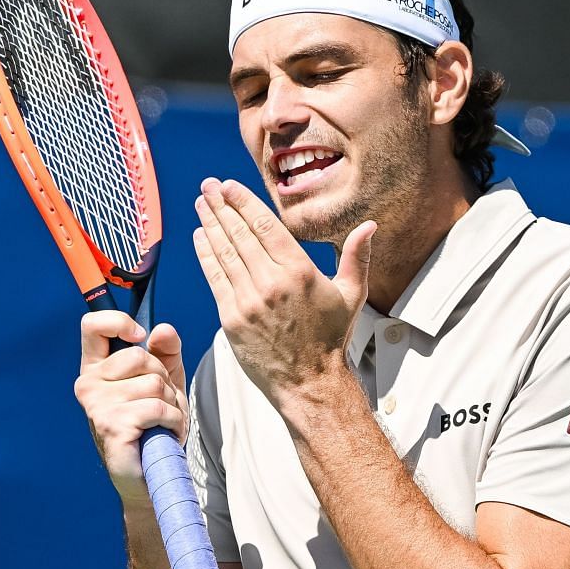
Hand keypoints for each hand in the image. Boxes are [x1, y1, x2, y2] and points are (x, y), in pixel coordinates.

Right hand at [74, 310, 187, 503]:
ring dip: (172, 404)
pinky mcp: (112, 426)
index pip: (93, 325)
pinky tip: (165, 433)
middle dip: (164, 379)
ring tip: (163, 421)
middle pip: (140, 356)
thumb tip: (162, 330)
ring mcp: (97, 406)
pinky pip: (158, 408)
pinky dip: (173, 421)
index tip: (139, 336)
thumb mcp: (165, 380)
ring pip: (154, 383)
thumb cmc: (153, 425)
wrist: (150, 473)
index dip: (119, 322)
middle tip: (161, 403)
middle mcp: (89, 384)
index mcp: (96, 367)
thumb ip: (166, 352)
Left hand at [190, 177, 375, 409]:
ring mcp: (248, 300)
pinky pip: (214, 278)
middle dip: (221, 206)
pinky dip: (206, 254)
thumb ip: (357, 257)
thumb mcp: (352, 295)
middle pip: (239, 233)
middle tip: (209, 186)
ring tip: (202, 203)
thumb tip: (369, 226)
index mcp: (299, 271)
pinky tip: (199, 237)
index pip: (264, 225)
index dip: (243, 202)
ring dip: (209, 224)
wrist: (309, 382)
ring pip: (224, 252)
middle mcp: (271, 282)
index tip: (229, 186)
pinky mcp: (232, 318)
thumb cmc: (331, 338)